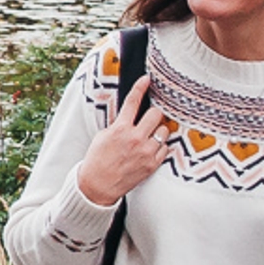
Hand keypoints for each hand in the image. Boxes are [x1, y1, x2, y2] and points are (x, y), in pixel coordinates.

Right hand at [70, 78, 169, 207]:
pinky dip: (159, 147)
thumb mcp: (103, 135)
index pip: (132, 101)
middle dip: (153, 114)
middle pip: (156, 114)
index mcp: (120, 129)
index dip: (140, 87)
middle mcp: (135, 139)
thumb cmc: (98, 159)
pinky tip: (150, 150)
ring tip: (148, 137)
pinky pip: (165, 148)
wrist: (98, 186)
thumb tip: (130, 114)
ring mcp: (145, 152)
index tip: (146, 79)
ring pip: (164, 131)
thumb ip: (119, 124)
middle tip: (148, 119)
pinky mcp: (152, 165)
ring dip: (157, 131)